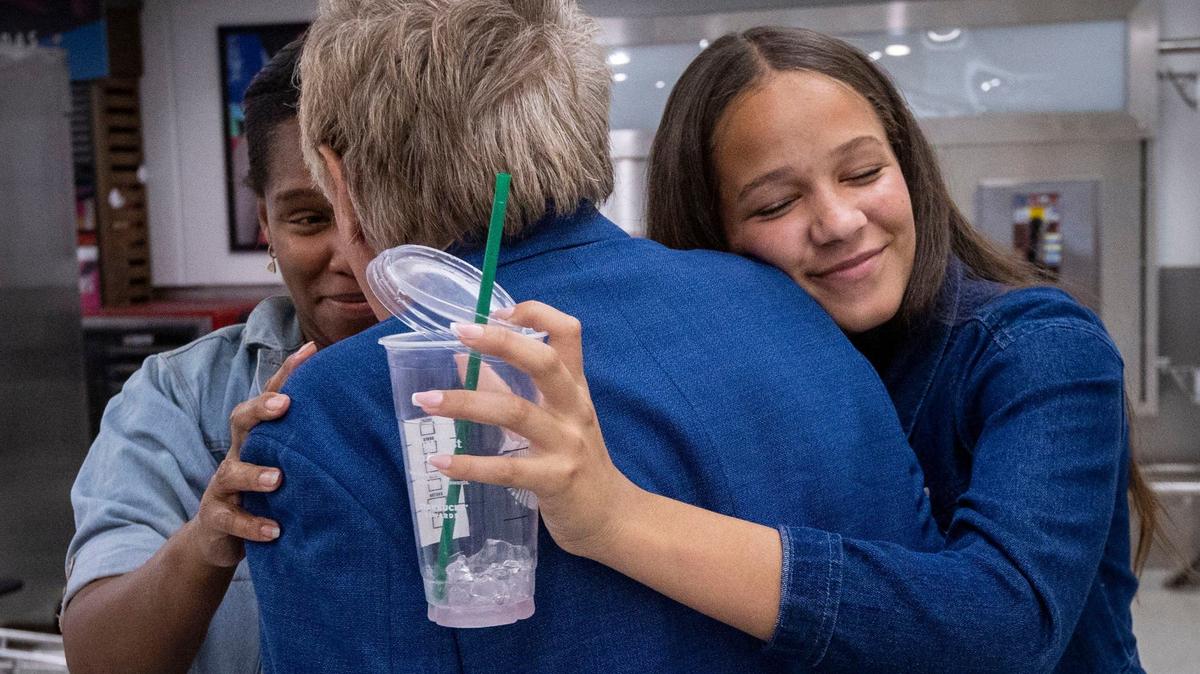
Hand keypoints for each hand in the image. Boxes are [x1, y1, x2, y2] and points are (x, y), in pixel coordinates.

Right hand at [186, 342, 315, 567]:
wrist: (220, 536)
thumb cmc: (264, 490)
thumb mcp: (286, 462)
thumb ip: (311, 440)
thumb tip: (360, 413)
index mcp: (257, 436)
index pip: (269, 397)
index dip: (286, 373)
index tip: (311, 351)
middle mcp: (238, 453)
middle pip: (240, 421)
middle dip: (260, 410)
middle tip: (282, 405)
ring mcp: (224, 485)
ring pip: (232, 472)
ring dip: (254, 474)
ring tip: (278, 479)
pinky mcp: (217, 517)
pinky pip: (230, 519)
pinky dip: (252, 524)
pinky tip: (275, 529)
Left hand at [410, 302, 643, 558]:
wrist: (612, 518)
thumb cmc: (576, 463)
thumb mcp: (551, 421)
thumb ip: (508, 389)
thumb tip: (461, 361)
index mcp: (574, 388)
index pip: (568, 333)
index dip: (535, 313)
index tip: (495, 312)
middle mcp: (574, 409)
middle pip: (544, 362)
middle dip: (501, 342)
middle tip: (459, 333)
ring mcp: (567, 444)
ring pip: (517, 413)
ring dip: (466, 404)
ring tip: (426, 400)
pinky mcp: (556, 480)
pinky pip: (508, 469)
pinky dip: (470, 465)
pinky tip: (440, 463)